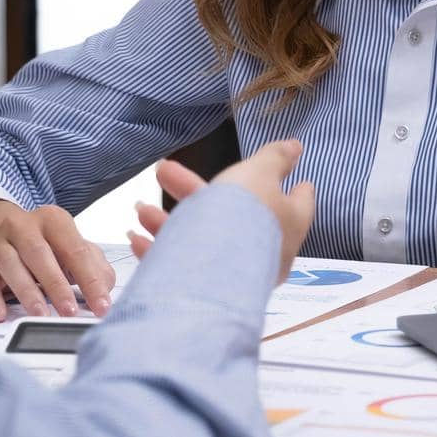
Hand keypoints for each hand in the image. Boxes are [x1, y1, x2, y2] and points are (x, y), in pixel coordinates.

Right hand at [0, 197, 116, 321]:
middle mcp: (24, 226)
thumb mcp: (68, 245)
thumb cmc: (40, 242)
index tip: (101, 306)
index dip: (91, 280)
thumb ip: (92, 264)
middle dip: (57, 285)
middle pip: (41, 255)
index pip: (76, 250)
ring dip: (27, 292)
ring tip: (40, 314)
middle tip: (70, 311)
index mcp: (54, 220)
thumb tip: (105, 288)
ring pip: (12, 265)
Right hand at [129, 139, 314, 282]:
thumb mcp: (259, 172)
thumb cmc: (244, 215)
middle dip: (191, 191)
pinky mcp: (210, 290)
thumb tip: (296, 147)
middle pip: (231, 213)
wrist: (215, 270)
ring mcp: (239, 271)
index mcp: (288, 221)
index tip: (300, 180)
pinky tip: (137, 238)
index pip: (298, 201)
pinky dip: (160, 250)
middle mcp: (267, 250)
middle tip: (165, 172)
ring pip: (202, 239)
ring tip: (140, 209)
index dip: (295, 187)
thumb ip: (275, 158)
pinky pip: (184, 266)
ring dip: (168, 222)